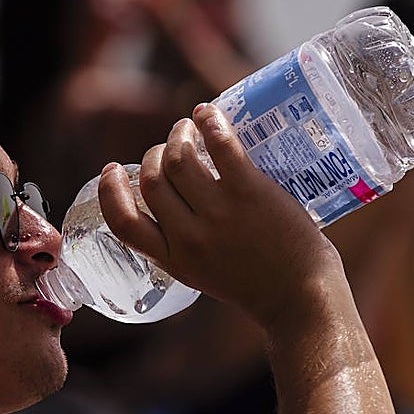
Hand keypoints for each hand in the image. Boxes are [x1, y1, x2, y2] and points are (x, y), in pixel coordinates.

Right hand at [98, 103, 342, 326]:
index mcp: (174, 260)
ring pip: (178, 158)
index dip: (111, 191)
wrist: (302, 299)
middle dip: (155, 154)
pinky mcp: (249, 193)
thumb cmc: (262, 286)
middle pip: (152, 180)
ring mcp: (219, 214)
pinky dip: (209, 122)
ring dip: (178, 133)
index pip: (123, 223)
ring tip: (189, 127)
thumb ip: (188, 245)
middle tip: (171, 145)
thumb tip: (180, 202)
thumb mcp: (207, 275)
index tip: (113, 170)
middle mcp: (189, 238)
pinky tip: (208, 114)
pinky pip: (220, 145)